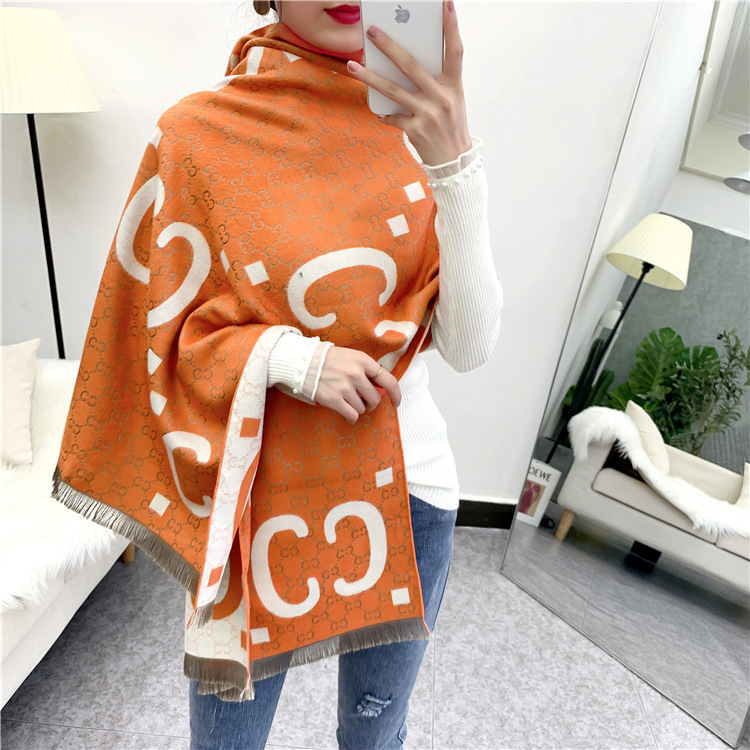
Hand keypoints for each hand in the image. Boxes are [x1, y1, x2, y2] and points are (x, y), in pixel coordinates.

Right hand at [314, 346, 400, 423]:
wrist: (302, 362)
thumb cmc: (328, 359)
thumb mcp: (351, 356)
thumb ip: (366, 370)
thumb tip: (380, 388)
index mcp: (363, 360)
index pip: (389, 380)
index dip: (395, 394)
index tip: (396, 402)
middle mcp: (356, 374)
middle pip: (375, 399)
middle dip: (371, 403)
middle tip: (362, 400)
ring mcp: (345, 387)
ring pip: (363, 408)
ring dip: (358, 408)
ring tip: (348, 401)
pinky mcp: (334, 399)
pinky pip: (352, 415)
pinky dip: (351, 416)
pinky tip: (346, 412)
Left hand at [346, 0, 471, 165]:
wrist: (454, 163)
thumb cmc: (451, 127)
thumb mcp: (452, 101)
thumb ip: (436, 81)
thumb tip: (407, 63)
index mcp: (454, 86)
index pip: (455, 50)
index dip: (451, 26)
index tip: (445, 3)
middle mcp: (442, 98)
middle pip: (411, 65)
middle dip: (389, 45)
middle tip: (371, 30)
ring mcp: (428, 114)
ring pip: (393, 90)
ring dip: (370, 76)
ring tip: (352, 65)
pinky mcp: (415, 130)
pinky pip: (393, 116)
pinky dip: (385, 114)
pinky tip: (380, 112)